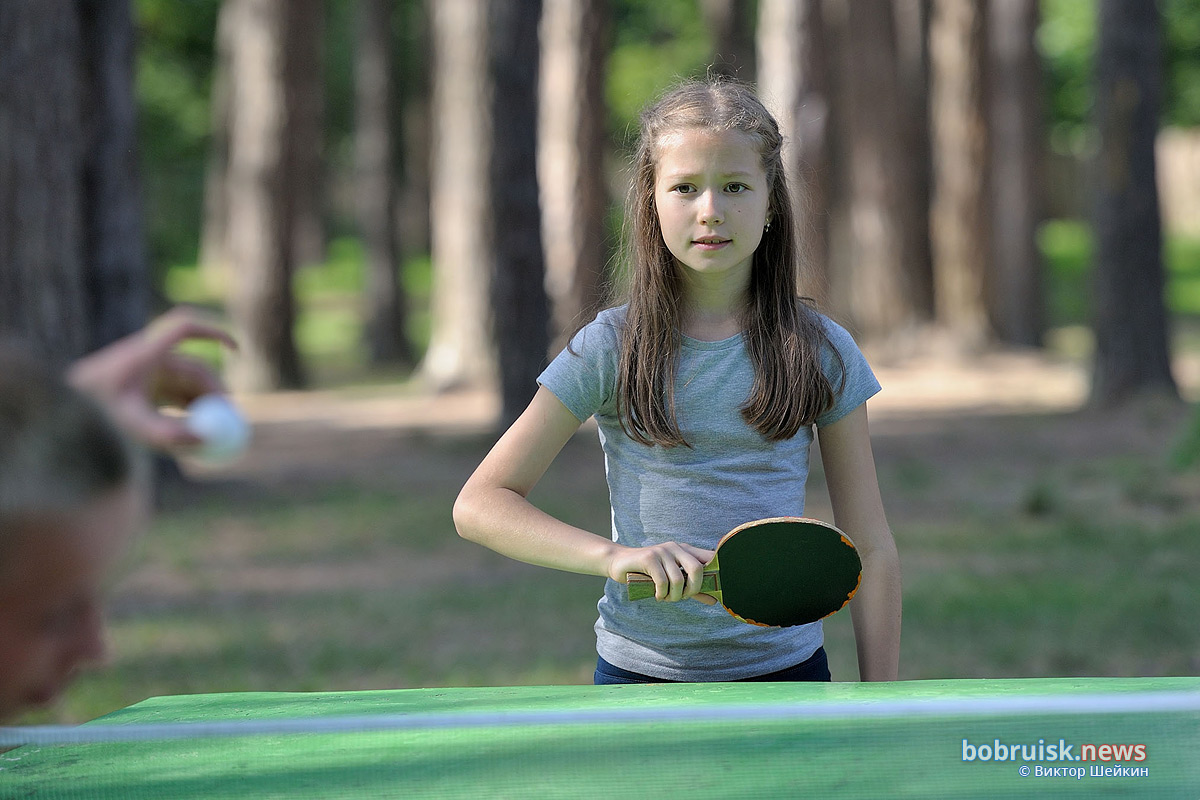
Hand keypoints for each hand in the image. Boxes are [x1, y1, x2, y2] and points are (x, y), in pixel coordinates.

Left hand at [66, 307, 237, 451]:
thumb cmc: (94, 415)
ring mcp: (150, 375)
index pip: (185, 327)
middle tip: (230, 420)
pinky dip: (191, 413)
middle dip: (217, 392)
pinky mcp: (147, 390)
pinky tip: (196, 436)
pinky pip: (179, 397)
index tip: (237, 350)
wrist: (63, 418)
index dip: (214, 331)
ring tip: (212, 434)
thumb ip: (168, 435)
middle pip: (197, 368)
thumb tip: (205, 439)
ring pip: (190, 386)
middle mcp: (151, 360)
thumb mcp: (132, 425)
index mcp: (147, 353)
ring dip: (205, 407)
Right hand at [609, 541, 715, 603]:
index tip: (714, 588)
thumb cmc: (648, 573)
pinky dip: (661, 594)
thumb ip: (693, 589)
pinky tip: (657, 595)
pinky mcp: (649, 557)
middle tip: (683, 597)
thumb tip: (714, 601)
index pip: (709, 557)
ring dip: (673, 596)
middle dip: (693, 589)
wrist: (619, 563)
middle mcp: (675, 547)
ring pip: (678, 579)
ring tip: (666, 597)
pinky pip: (663, 581)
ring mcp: (662, 551)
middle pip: (697, 569)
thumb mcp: (673, 580)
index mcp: (685, 550)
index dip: (716, 572)